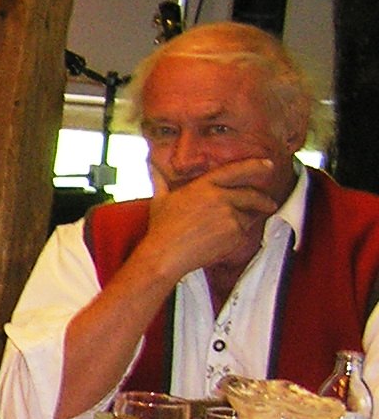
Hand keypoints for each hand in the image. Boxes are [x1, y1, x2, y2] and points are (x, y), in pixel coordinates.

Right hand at [142, 156, 282, 278]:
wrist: (166, 253)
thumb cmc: (161, 228)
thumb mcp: (159, 200)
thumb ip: (160, 180)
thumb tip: (150, 165)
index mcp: (204, 185)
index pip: (236, 170)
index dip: (255, 166)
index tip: (268, 165)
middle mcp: (220, 197)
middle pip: (251, 195)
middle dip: (264, 200)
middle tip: (269, 204)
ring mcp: (230, 215)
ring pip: (248, 216)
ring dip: (246, 221)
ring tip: (232, 229)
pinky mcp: (235, 232)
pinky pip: (244, 233)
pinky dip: (238, 236)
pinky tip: (222, 241)